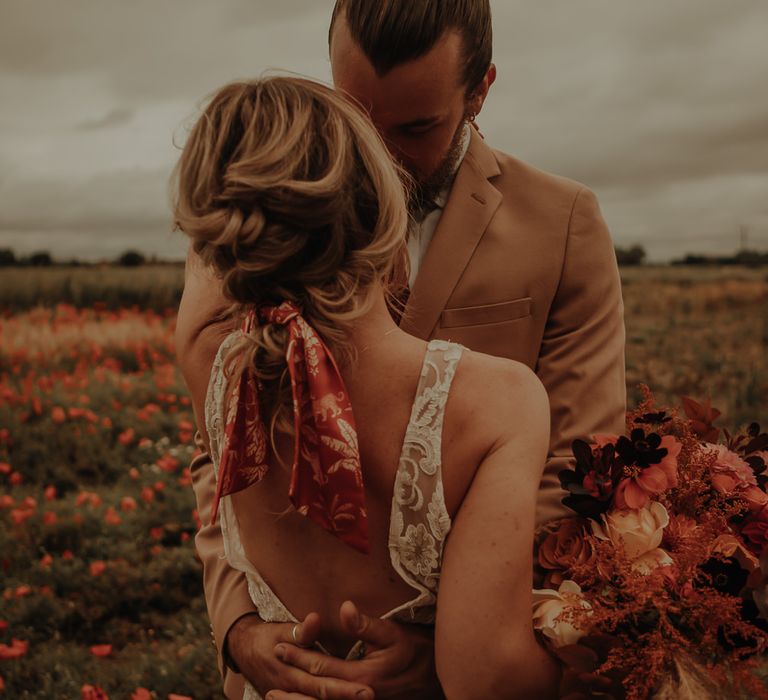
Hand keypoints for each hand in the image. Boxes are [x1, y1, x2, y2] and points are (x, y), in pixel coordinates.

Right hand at [227, 612, 373, 699]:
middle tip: (369, 695)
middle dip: (345, 696)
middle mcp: (289, 687)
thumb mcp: (281, 630)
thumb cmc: (267, 637)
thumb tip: (315, 619)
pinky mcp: (287, 697)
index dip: (343, 686)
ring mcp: (287, 695)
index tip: (366, 688)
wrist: (244, 650)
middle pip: (321, 695)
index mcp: (290, 671)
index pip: (321, 680)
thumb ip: (301, 630)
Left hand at [273, 601, 443, 699]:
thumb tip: (344, 607)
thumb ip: (366, 624)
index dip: (298, 656)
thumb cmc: (417, 652)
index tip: (279, 648)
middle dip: (292, 692)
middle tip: (267, 691)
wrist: (438, 679)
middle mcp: (359, 696)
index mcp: (362, 678)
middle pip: (317, 696)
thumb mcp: (393, 633)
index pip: (321, 666)